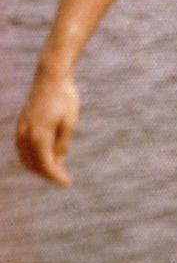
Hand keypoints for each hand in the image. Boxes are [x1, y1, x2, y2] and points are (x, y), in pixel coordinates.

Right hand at [15, 69, 79, 186]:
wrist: (50, 78)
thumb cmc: (64, 99)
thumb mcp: (70, 123)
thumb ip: (62, 144)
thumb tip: (58, 162)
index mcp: (39, 136)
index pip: (46, 165)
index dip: (56, 177)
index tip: (67, 184)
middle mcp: (26, 135)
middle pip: (33, 165)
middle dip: (47, 175)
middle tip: (62, 180)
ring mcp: (21, 130)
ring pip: (25, 158)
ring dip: (37, 168)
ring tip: (54, 171)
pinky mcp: (21, 125)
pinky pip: (22, 149)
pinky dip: (31, 158)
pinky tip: (44, 158)